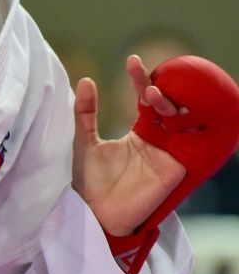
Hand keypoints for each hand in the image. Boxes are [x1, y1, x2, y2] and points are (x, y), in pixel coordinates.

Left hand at [72, 55, 188, 235]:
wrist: (94, 212)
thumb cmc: (88, 181)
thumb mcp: (83, 141)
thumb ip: (85, 112)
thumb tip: (85, 80)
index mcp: (139, 131)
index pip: (145, 99)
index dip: (141, 80)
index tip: (132, 60)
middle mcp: (158, 139)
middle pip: (168, 106)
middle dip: (160, 90)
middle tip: (146, 83)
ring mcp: (169, 152)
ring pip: (181, 120)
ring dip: (171, 105)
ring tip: (153, 94)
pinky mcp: (176, 167)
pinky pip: (191, 144)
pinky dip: (190, 126)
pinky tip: (179, 112)